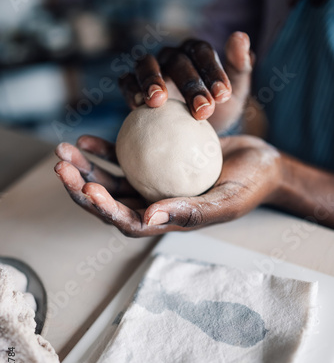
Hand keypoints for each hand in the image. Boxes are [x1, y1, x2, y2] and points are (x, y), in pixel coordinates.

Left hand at [54, 134, 282, 236]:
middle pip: (108, 202)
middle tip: (61, 166)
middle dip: (80, 188)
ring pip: (108, 181)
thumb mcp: (226, 200)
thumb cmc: (249, 185)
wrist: (260, 163)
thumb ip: (190, 212)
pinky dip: (102, 151)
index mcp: (167, 222)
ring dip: (83, 168)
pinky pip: (122, 159)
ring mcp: (150, 185)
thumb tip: (147, 219)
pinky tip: (86, 140)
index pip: (127, 222)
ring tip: (63, 150)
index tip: (89, 186)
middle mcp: (153, 206)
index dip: (103, 209)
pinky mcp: (152, 164)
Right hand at [119, 32, 252, 129]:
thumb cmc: (218, 108)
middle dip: (190, 86)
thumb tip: (241, 36)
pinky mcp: (132, 86)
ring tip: (158, 100)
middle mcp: (171, 56)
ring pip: (146, 65)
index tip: (223, 96)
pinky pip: (127, 83)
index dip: (213, 72)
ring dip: (151, 80)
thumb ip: (240, 65)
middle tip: (203, 111)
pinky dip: (131, 90)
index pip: (203, 53)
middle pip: (177, 62)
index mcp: (196, 52)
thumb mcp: (236, 91)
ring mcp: (150, 70)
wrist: (197, 133)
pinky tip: (138, 106)